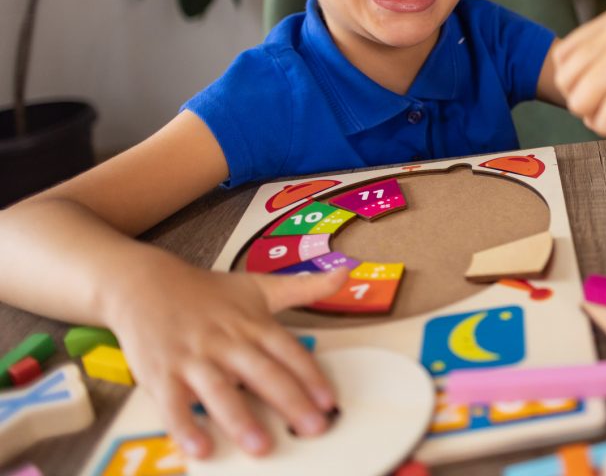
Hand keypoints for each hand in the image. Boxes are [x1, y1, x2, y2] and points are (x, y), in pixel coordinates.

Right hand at [104, 255, 347, 458]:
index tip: (330, 401)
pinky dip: (185, 427)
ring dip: (240, 419)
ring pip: (219, 391)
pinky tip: (200, 449)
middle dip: (289, 401)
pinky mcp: (161, 374)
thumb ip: (304, 287)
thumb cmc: (207, 292)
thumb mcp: (258, 286)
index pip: (288, 351)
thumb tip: (346, 272)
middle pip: (262, 372)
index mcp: (252, 324)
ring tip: (261, 446)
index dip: (310, 376)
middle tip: (313, 428)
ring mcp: (193, 359)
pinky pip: (173, 405)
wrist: (143, 284)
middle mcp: (226, 341)